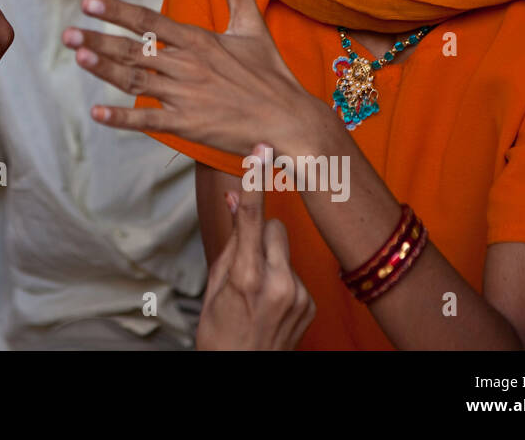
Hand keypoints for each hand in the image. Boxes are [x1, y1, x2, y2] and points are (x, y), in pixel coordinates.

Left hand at [61, 0, 324, 157]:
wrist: (290, 121)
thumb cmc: (270, 74)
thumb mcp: (252, 26)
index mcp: (199, 40)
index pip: (150, 20)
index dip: (117, 10)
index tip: (88, 2)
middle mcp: (188, 65)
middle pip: (134, 50)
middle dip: (98, 40)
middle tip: (68, 34)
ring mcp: (186, 96)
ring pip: (135, 80)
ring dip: (104, 69)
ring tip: (78, 56)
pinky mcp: (188, 125)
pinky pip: (147, 121)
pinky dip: (121, 119)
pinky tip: (96, 113)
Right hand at [197, 145, 314, 349]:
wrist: (241, 371)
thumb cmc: (219, 330)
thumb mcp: (214, 285)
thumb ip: (231, 242)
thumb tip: (237, 202)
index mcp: (246, 276)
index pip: (252, 217)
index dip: (256, 181)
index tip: (261, 152)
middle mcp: (278, 283)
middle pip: (276, 228)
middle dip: (261, 234)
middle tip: (246, 259)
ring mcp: (298, 296)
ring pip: (285, 251)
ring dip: (272, 259)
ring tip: (258, 290)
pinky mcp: (310, 305)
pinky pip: (295, 272)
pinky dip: (283, 279)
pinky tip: (271, 302)